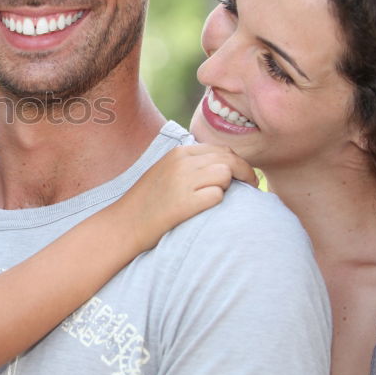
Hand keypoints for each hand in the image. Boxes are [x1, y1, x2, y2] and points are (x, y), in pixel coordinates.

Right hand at [118, 144, 256, 251]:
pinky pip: (217, 196)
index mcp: (178, 153)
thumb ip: (191, 165)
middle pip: (228, 159)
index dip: (237, 163)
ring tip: (218, 200)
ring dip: (228, 188)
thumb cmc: (147, 203)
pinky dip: (217, 203)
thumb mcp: (165, 172)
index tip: (243, 177)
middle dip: (245, 174)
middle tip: (252, 189)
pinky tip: (204, 210)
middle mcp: (181, 163)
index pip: (221, 149)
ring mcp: (182, 182)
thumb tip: (226, 166)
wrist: (123, 225)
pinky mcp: (184, 202)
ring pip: (225, 174)